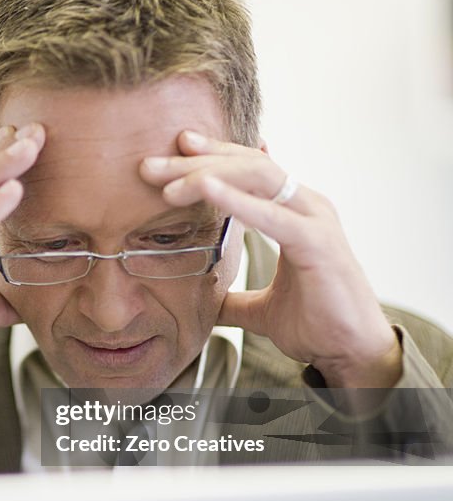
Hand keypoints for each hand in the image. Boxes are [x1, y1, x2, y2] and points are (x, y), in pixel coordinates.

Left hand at [139, 130, 401, 388]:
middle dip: (197, 161)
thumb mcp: (260, 308)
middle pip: (247, 165)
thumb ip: (233, 297)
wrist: (351, 354)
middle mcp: (306, 206)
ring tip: (168, 183)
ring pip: (258, 177)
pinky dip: (236, 200)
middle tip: (150, 165)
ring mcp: (315, 220)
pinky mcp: (318, 244)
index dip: (212, 155)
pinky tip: (206, 190)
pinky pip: (272, 214)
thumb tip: (205, 304)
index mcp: (293, 212)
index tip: (175, 146)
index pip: (248, 169)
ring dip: (208, 175)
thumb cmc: (316, 323)